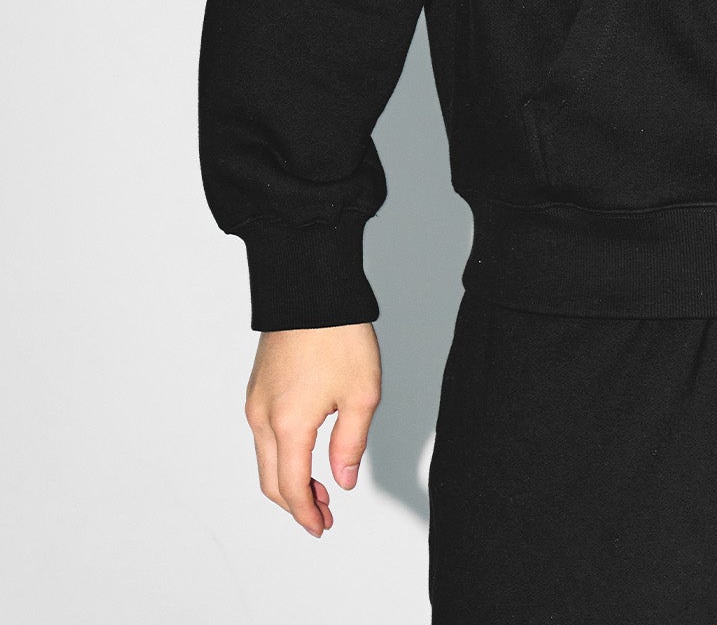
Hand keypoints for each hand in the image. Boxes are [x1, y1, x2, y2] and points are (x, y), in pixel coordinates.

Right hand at [245, 322, 381, 535]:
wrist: (311, 289)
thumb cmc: (338, 334)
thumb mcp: (361, 393)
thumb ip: (351, 444)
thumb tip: (341, 480)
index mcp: (288, 424)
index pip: (292, 487)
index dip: (307, 514)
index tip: (323, 526)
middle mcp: (262, 417)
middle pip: (271, 480)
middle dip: (296, 504)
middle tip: (324, 514)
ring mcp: (256, 401)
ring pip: (265, 459)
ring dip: (288, 480)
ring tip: (320, 487)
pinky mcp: (258, 386)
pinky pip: (264, 435)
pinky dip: (281, 455)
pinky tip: (306, 452)